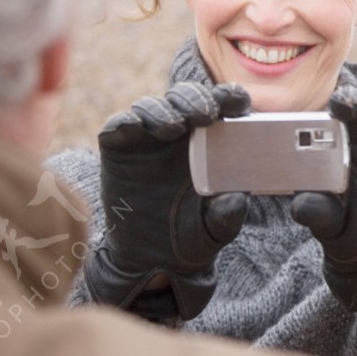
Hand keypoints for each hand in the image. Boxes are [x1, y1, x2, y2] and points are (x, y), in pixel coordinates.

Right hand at [84, 81, 250, 320]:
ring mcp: (146, 138)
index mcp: (210, 140)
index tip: (237, 105)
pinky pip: (117, 126)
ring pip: (151, 106)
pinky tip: (133, 127)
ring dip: (162, 110)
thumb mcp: (215, 229)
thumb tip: (238, 198)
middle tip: (204, 114)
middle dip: (194, 98)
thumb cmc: (191, 235)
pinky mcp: (117, 149)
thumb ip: (227, 215)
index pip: (222, 105)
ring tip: (173, 128)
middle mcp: (178, 132)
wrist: (151, 259)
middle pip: (185, 96)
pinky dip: (124, 122)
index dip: (229, 98)